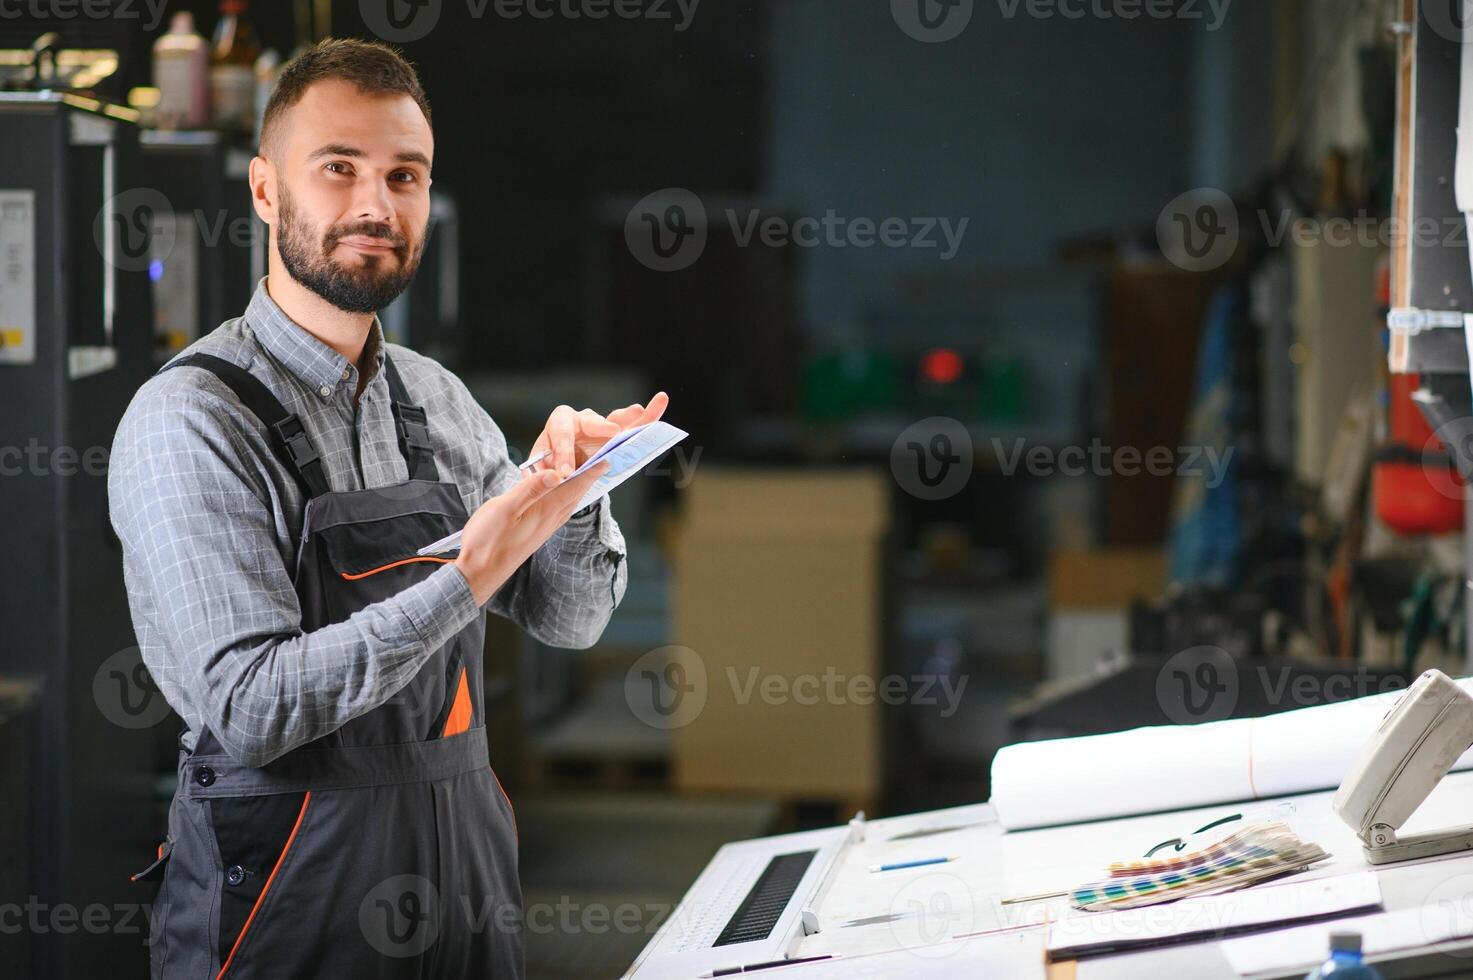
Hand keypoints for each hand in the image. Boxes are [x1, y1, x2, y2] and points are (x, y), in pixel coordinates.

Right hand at [453, 462, 610, 605]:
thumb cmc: (487, 541)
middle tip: (599, 461)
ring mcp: (544, 529)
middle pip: (575, 495)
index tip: (607, 460)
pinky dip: (563, 499)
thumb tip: (557, 473)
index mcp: (545, 511)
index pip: (573, 487)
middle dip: (587, 478)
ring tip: (584, 475)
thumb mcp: (505, 508)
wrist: (479, 574)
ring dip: (577, 488)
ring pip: (567, 504)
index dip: (590, 473)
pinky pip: (558, 512)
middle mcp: (550, 521)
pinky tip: (559, 497)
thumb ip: (531, 489)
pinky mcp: (536, 534)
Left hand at [530, 392, 669, 477]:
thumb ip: (547, 477)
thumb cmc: (551, 472)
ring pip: (617, 420)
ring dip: (629, 417)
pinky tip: (659, 402)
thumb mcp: (543, 476)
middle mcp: (581, 420)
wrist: (564, 477)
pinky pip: (635, 426)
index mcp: (557, 426)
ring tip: (638, 411)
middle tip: (612, 433)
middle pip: (590, 419)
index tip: (566, 472)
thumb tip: (557, 478)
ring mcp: (602, 427)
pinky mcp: (620, 436)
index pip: (560, 432)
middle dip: (600, 427)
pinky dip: (648, 417)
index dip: (563, 451)